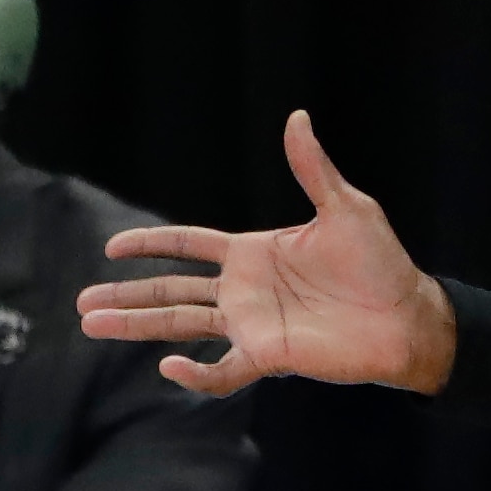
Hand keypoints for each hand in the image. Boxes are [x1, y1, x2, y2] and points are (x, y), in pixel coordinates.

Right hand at [77, 110, 455, 396]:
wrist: (408, 315)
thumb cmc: (382, 263)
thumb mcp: (346, 208)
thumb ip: (312, 168)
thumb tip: (297, 117)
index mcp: (255, 252)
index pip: (189, 245)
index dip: (152, 244)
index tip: (113, 248)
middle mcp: (245, 289)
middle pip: (172, 290)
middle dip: (128, 295)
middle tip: (82, 299)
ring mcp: (253, 324)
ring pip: (181, 326)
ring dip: (136, 327)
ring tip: (91, 324)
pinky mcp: (269, 356)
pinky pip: (223, 370)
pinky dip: (196, 373)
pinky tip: (168, 366)